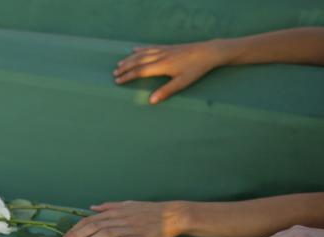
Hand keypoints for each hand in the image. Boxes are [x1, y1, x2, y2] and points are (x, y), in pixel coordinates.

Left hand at [59, 201, 184, 236]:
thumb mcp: (127, 205)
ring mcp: (128, 228)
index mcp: (114, 212)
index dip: (75, 229)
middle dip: (76, 236)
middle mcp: (118, 219)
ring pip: (104, 234)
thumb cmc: (148, 211)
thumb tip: (91, 207)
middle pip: (93, 227)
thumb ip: (108, 206)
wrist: (171, 216)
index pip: (89, 220)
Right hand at [113, 40, 228, 103]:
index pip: (140, 71)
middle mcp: (160, 56)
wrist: (208, 52)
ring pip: (142, 54)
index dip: (128, 76)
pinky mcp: (168, 47)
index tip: (118, 81)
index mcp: (162, 66)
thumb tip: (151, 101)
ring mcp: (164, 50)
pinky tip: (135, 50)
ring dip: (129, 59)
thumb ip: (166, 92)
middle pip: (137, 61)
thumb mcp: (182, 83)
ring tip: (120, 63)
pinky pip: (150, 47)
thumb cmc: (196, 69)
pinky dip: (140, 49)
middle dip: (125, 67)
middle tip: (114, 73)